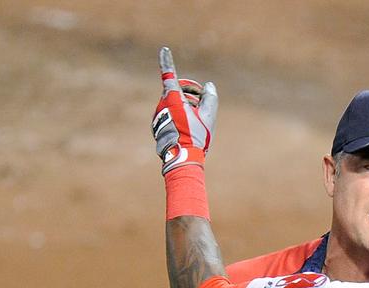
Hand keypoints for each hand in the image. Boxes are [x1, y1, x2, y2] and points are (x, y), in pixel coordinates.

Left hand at [152, 47, 216, 173]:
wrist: (181, 156)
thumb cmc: (195, 135)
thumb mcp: (209, 115)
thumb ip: (210, 97)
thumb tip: (209, 86)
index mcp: (173, 98)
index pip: (169, 74)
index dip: (167, 61)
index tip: (164, 50)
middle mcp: (162, 103)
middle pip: (177, 90)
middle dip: (191, 93)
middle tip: (203, 101)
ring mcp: (158, 114)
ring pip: (175, 103)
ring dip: (187, 106)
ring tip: (198, 120)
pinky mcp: (158, 124)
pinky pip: (170, 114)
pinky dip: (180, 116)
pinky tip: (189, 128)